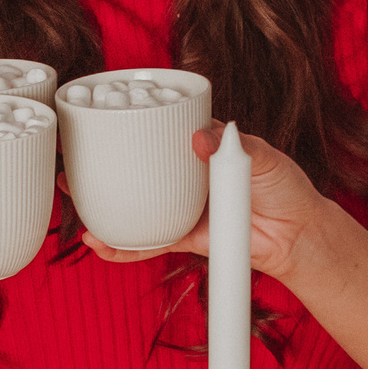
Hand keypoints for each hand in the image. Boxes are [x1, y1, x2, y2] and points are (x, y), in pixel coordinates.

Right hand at [84, 121, 367, 368]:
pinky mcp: (185, 237)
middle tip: (68, 162)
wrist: (299, 235)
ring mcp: (181, 206)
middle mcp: (185, 175)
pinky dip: (125, 246)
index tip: (97, 121)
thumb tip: (200, 138)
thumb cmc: (286, 187)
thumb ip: (233, 145)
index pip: (159, 131)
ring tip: (70, 202)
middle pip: (135, 168)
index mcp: (201, 146)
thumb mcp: (263, 156)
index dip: (129, 126)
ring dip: (101, 206)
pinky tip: (101, 245)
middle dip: (99, 165)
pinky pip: (149, 242)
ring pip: (133, 206)